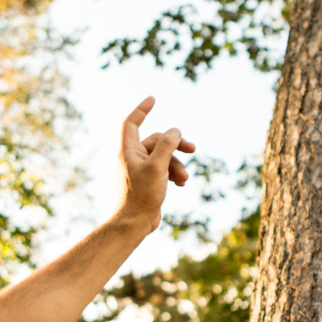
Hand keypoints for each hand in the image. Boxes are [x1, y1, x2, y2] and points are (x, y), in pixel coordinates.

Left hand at [116, 97, 194, 232]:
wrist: (135, 222)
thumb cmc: (142, 195)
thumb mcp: (157, 166)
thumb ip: (167, 145)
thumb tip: (175, 130)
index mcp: (128, 150)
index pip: (132, 123)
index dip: (142, 109)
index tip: (153, 99)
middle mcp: (132, 157)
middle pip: (157, 141)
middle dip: (176, 145)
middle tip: (193, 149)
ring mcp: (140, 169)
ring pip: (164, 157)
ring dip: (177, 165)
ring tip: (184, 179)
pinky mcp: (148, 181)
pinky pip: (164, 169)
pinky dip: (174, 173)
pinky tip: (181, 184)